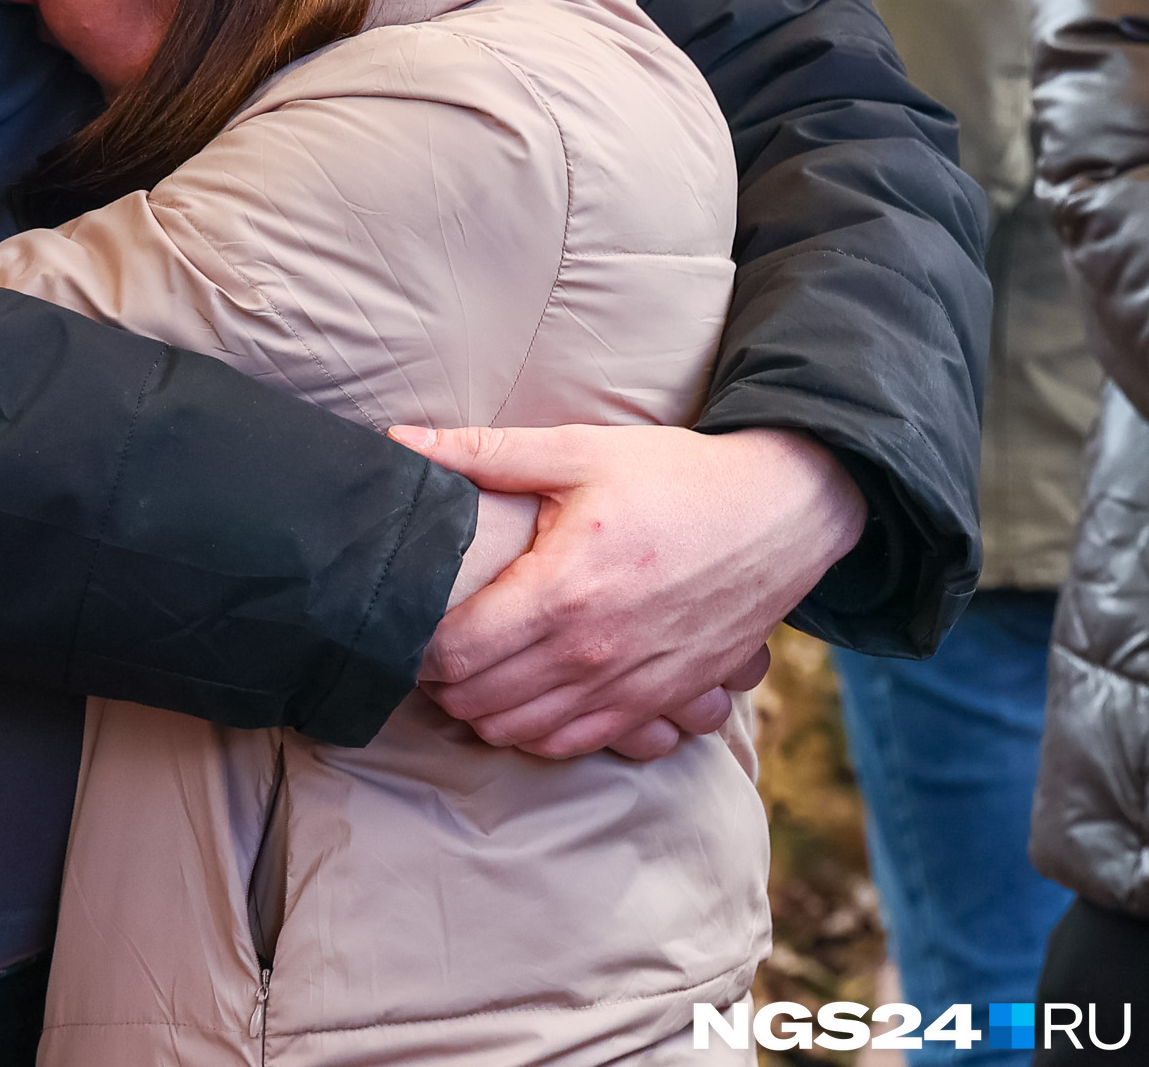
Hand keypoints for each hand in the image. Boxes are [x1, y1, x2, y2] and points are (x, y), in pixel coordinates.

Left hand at [395, 423, 858, 758]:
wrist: (782, 514)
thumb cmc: (675, 477)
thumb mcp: (579, 450)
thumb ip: (484, 453)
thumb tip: (400, 440)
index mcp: (563, 591)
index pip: (454, 652)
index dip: (414, 643)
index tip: (407, 618)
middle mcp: (594, 653)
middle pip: (477, 700)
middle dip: (438, 679)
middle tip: (426, 644)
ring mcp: (631, 687)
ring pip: (520, 731)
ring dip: (480, 709)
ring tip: (466, 670)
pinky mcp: (662, 702)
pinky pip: (577, 743)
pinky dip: (537, 730)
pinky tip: (522, 696)